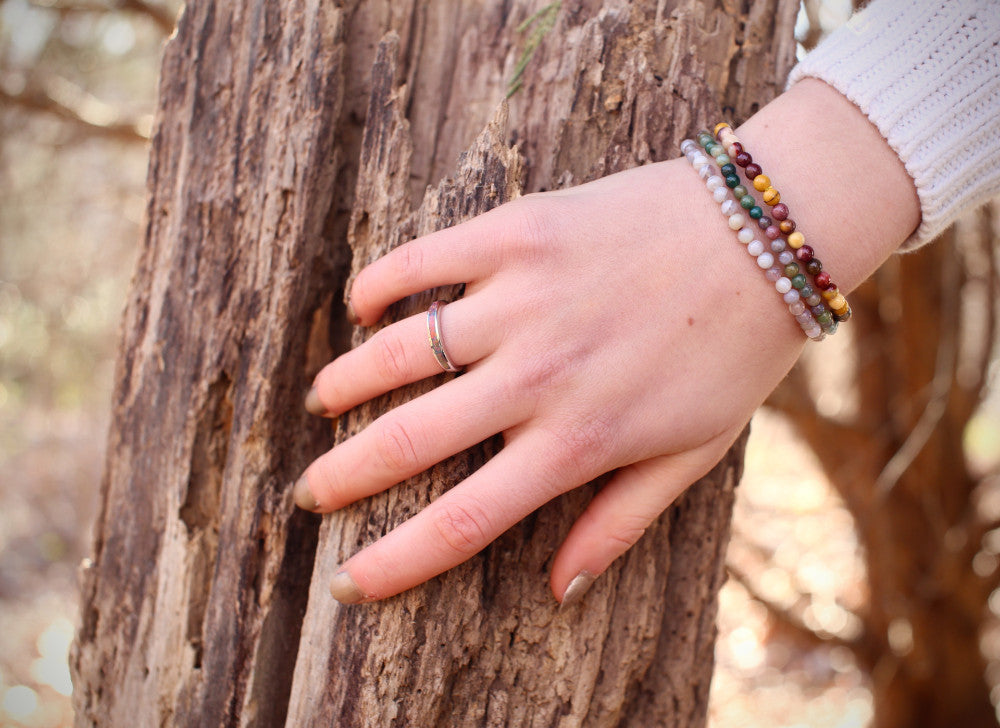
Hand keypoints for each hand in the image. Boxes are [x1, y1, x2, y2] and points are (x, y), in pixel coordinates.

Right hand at [293, 154, 807, 604]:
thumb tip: (558, 592)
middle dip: (340, 476)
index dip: (394, 561)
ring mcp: (520, 299)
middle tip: (309, 491)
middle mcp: (537, 376)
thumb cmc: (731, 353)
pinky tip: (363, 310)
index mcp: (578, 441)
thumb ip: (619, 525)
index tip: (346, 583)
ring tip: (321, 402)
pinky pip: (421, 260)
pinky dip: (378, 288)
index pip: (463, 521)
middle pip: (406, 441)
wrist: (764, 234)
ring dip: (344, 384)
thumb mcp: (692, 455)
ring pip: (397, 352)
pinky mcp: (517, 232)